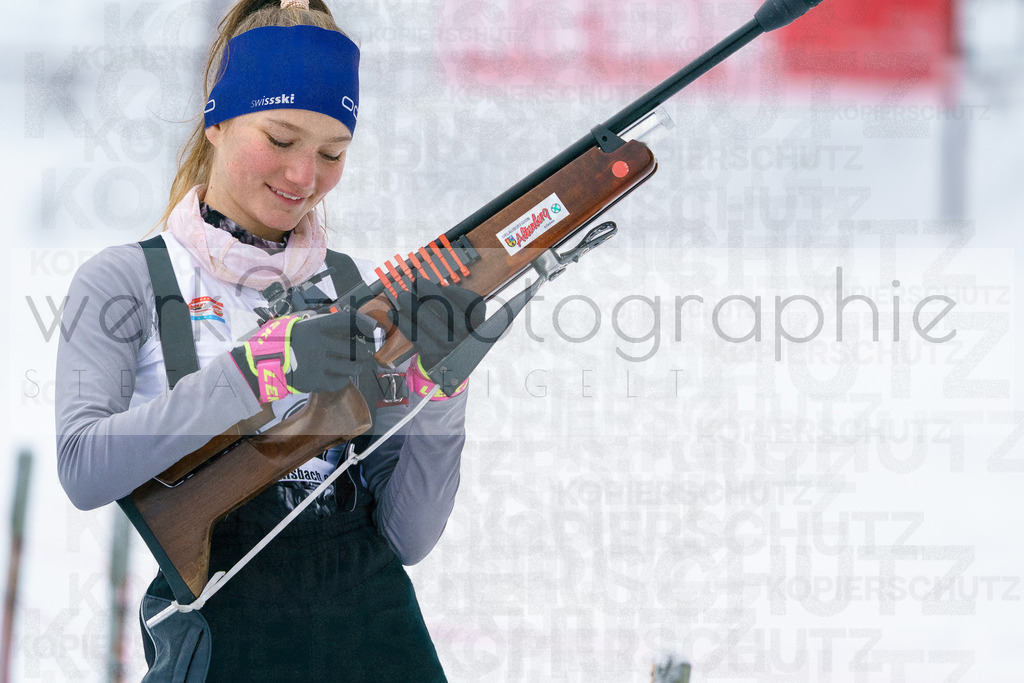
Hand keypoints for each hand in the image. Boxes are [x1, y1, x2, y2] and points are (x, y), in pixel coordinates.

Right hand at [231, 309, 378, 401]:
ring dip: (357, 366)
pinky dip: (343, 379)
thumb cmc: (290, 341)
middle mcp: (319, 344)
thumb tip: (356, 324)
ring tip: (356, 365)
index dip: (365, 323)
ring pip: (353, 367)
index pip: (347, 320)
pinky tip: (339, 375)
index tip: (375, 328)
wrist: (265, 362)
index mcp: (315, 326)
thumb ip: (327, 325)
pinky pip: (340, 382)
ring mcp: (318, 364)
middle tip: (367, 352)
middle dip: (366, 351)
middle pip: (356, 348)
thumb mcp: (305, 325)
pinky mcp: (315, 381)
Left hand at [388, 278, 484, 368]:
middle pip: (449, 312)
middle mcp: (466, 338)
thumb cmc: (453, 334)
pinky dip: (403, 323)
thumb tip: (431, 285)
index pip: (474, 307)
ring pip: (429, 323)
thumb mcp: (462, 320)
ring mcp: (450, 349)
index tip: (447, 287)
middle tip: (417, 283)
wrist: (448, 366)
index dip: (460, 295)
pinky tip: (394, 314)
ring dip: (412, 307)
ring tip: (402, 296)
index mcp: (478, 325)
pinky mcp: (433, 357)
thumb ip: (453, 304)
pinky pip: (416, 336)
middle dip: (431, 294)